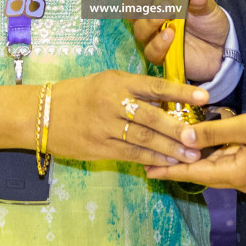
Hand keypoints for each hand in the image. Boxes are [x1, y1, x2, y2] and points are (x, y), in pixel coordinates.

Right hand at [47, 70, 208, 166]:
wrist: (41, 113)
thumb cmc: (78, 94)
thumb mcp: (105, 81)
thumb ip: (134, 89)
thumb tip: (168, 99)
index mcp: (117, 81)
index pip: (154, 86)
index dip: (181, 91)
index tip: (204, 97)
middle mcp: (112, 103)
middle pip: (151, 116)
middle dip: (178, 128)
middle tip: (200, 137)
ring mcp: (104, 127)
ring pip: (143, 139)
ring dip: (169, 149)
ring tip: (191, 155)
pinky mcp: (99, 148)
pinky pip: (130, 154)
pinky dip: (151, 160)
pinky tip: (168, 163)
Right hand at [124, 0, 228, 82]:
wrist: (220, 48)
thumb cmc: (207, 22)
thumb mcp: (206, 5)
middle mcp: (149, 17)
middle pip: (130, 7)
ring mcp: (152, 37)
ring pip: (139, 29)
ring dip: (149, 19)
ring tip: (166, 12)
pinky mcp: (159, 56)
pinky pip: (151, 51)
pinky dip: (158, 42)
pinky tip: (170, 34)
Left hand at [144, 106, 245, 193]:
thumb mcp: (245, 126)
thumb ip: (213, 131)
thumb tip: (184, 137)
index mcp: (237, 175)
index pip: (195, 174)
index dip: (170, 171)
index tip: (148, 171)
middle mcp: (241, 180)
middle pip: (202, 174)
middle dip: (178, 166)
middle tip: (152, 160)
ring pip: (214, 167)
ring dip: (194, 160)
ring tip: (169, 152)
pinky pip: (226, 161)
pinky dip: (211, 154)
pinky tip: (198, 145)